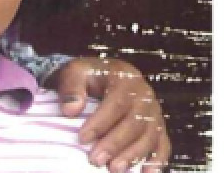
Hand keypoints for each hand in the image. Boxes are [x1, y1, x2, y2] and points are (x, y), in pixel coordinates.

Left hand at [50, 57, 169, 172]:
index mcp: (126, 79)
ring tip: (113, 168)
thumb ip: (71, 88)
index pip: (116, 103)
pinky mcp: (158, 126)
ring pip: (149, 136)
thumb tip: (70, 110)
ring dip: (132, 155)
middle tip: (96, 160)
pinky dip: (157, 160)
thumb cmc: (89, 75)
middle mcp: (144, 96)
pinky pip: (163, 144)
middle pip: (134, 123)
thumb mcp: (75, 71)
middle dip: (114, 144)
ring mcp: (154, 112)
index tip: (82, 138)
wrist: (105, 74)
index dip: (100, 123)